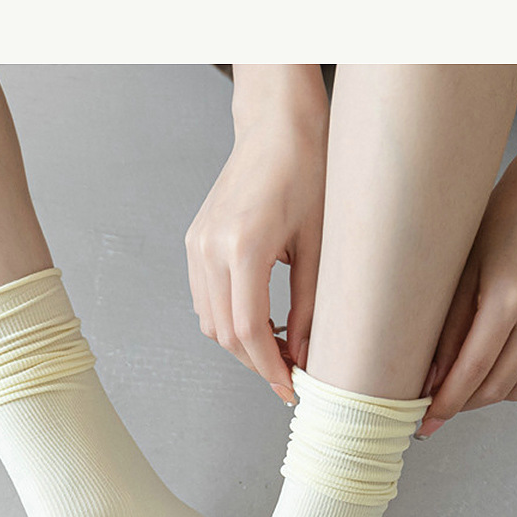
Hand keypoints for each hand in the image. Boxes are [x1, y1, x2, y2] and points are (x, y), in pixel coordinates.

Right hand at [185, 66, 328, 402]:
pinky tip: (262, 321)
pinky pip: (205, 297)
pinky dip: (229, 319)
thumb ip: (312, 306)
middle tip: (291, 376)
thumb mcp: (321, 244)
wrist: (276, 127)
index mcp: (242, 247)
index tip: (291, 390)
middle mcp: (209, 248)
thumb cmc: (308, 171)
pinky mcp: (195, 241)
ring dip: (241, 344)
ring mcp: (196, 244)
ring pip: (209, 320)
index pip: (248, 330)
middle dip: (256, 362)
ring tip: (280, 351)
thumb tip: (306, 356)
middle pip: (224, 332)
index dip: (269, 368)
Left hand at [418, 97, 516, 435]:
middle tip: (436, 403)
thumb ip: (449, 321)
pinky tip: (500, 361)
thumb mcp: (468, 260)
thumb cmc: (512, 208)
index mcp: (510, 296)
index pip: (471, 371)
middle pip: (497, 387)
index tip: (424, 423)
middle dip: (463, 402)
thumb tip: (429, 375)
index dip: (445, 404)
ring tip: (465, 379)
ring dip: (491, 391)